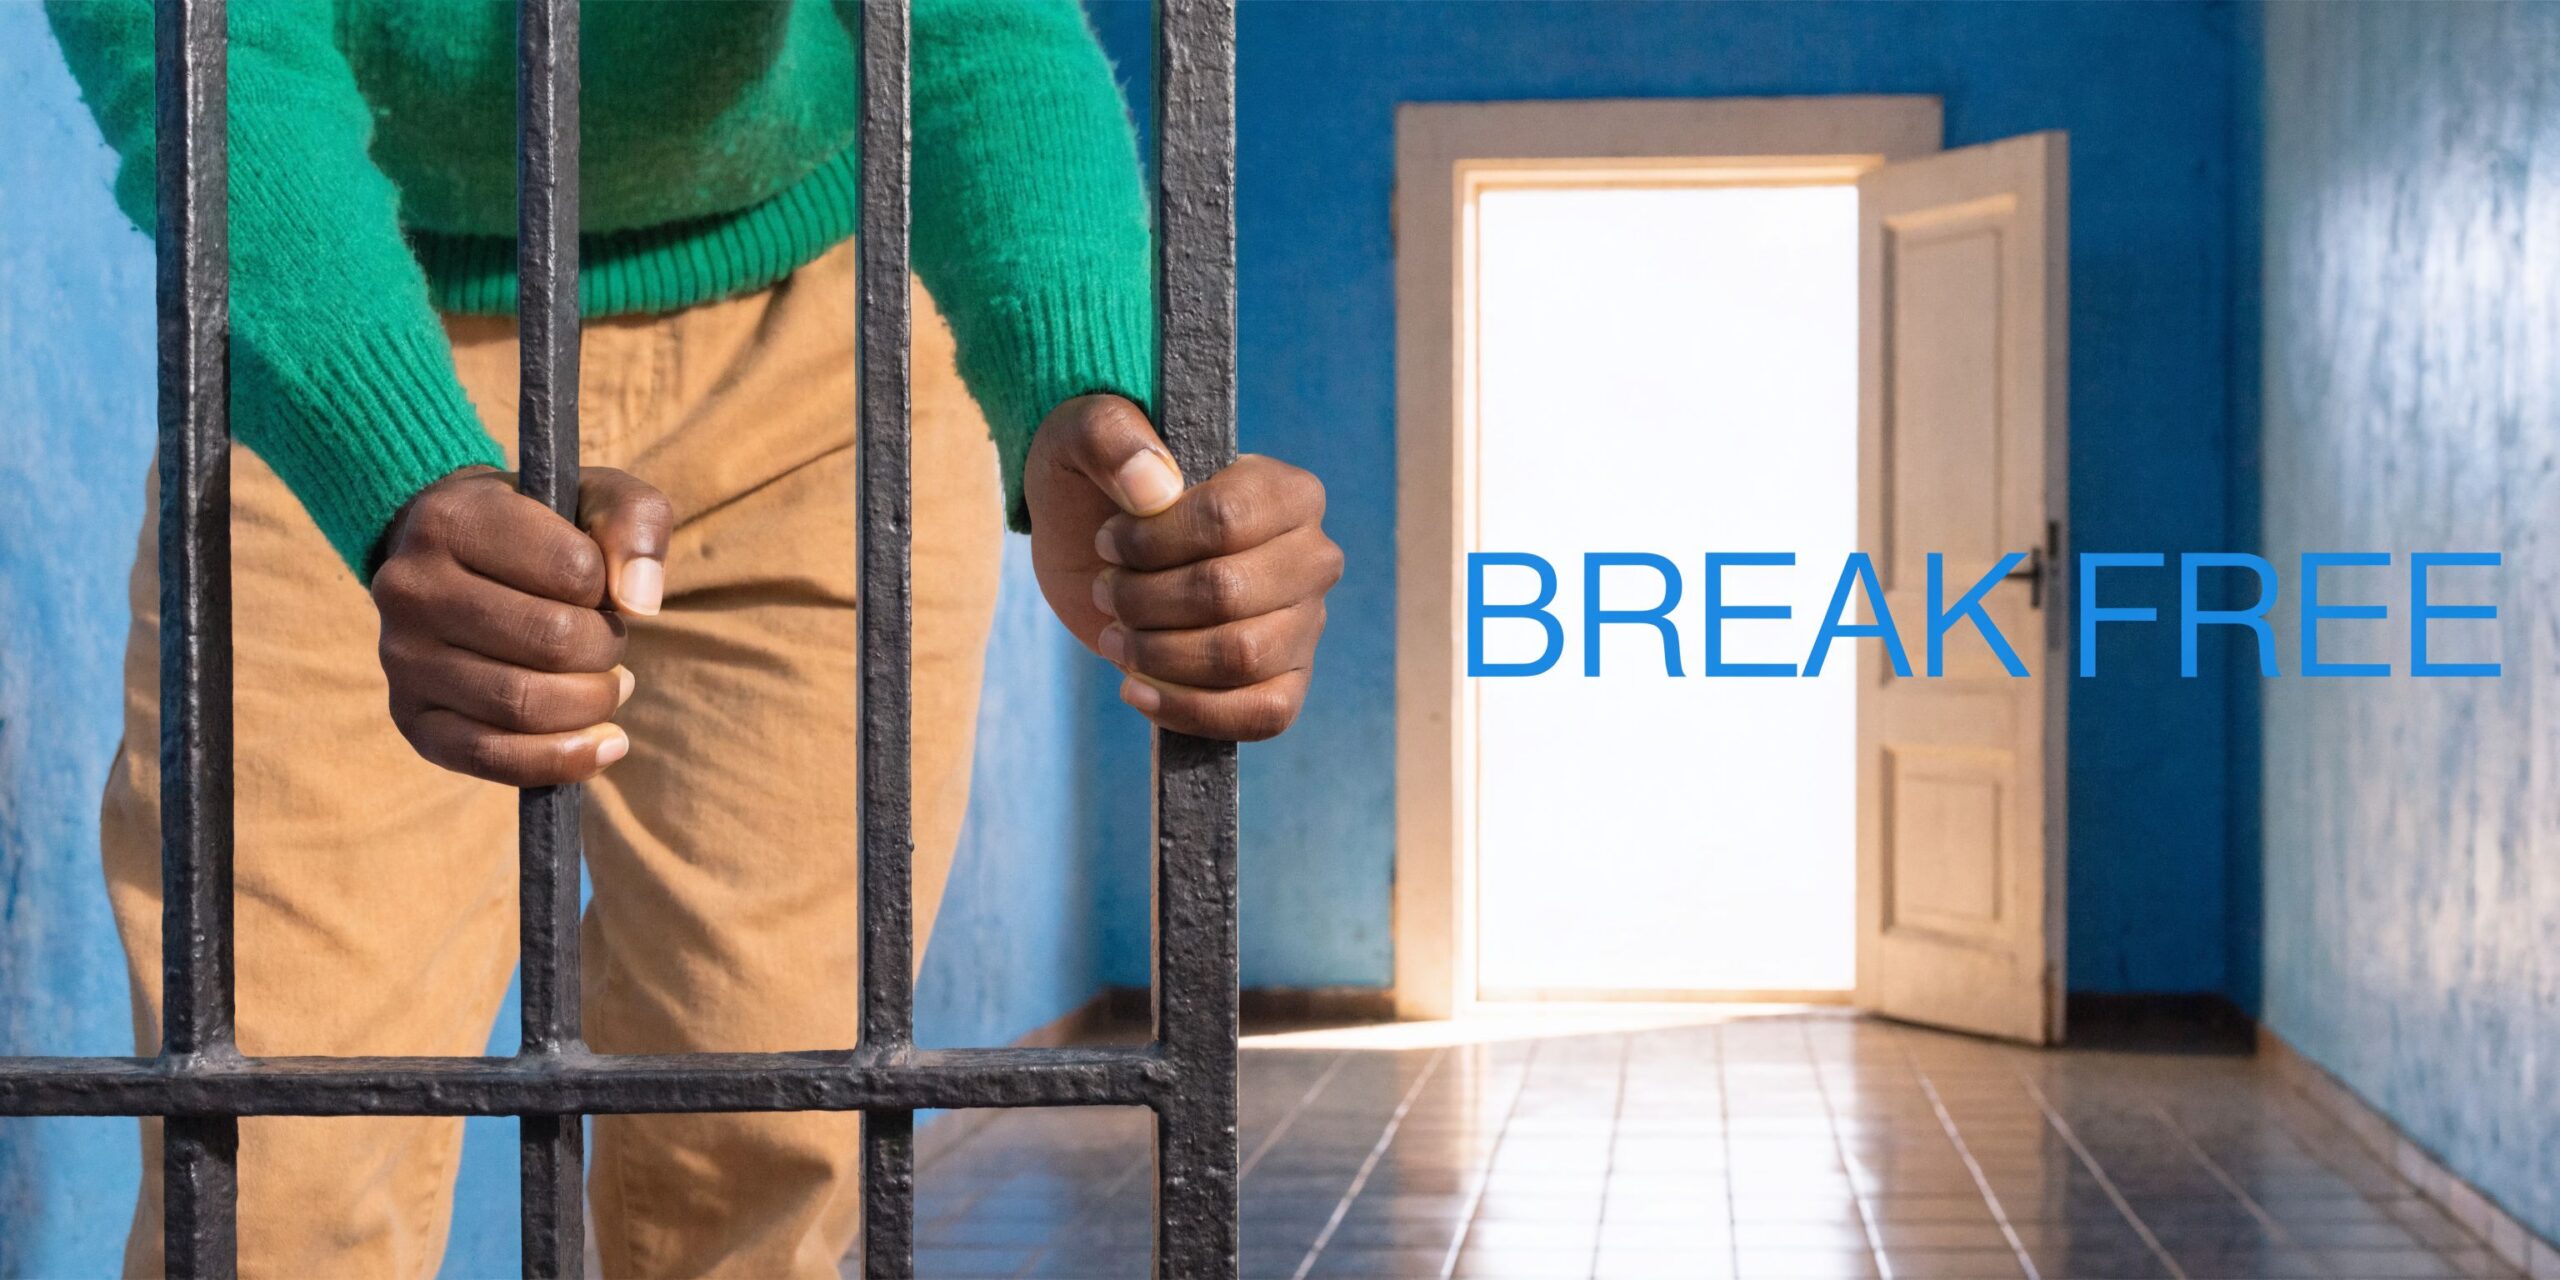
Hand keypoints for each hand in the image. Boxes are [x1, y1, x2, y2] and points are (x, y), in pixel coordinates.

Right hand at [370, 465, 672, 783]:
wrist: (454, 560)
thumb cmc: (538, 530)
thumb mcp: (592, 498)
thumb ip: (633, 524)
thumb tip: (640, 601)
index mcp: (452, 519)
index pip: (573, 570)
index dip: (611, 588)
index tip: (602, 589)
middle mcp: (411, 588)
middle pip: (551, 642)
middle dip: (606, 650)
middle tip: (611, 644)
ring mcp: (402, 659)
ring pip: (524, 705)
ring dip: (593, 703)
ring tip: (608, 685)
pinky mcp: (412, 718)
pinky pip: (492, 757)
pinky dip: (561, 759)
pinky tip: (604, 745)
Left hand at [1024, 395, 1339, 740]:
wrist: (1100, 548)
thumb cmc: (1102, 483)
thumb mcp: (1082, 435)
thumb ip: (1111, 435)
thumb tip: (1153, 487)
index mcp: (1286, 490)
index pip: (1228, 520)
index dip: (1154, 541)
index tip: (1109, 540)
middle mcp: (1311, 557)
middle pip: (1229, 593)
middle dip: (1146, 600)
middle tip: (1107, 590)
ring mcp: (1305, 624)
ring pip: (1241, 656)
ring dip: (1157, 653)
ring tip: (1115, 636)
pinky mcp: (1285, 680)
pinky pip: (1265, 715)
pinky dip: (1191, 712)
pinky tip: (1135, 688)